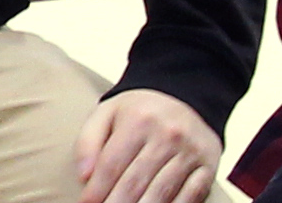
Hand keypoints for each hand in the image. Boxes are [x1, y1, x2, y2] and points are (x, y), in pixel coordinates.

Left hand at [75, 89, 220, 202]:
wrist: (185, 97)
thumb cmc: (139, 111)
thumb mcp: (109, 112)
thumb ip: (88, 140)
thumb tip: (83, 176)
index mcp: (137, 119)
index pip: (112, 163)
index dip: (97, 189)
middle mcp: (166, 134)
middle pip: (135, 182)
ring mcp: (189, 152)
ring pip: (161, 193)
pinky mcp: (207, 167)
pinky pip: (190, 197)